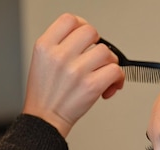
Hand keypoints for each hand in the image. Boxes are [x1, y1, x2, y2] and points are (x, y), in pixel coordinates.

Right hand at [22, 13, 124, 136]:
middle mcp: (59, 55)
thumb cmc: (46, 92)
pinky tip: (109, 86)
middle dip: (98, 45)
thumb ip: (60, 44)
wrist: (45, 119)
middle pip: (91, 32)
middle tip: (96, 58)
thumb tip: (86, 36)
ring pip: (106, 52)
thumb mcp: (42, 60)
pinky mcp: (91, 86)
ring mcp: (76, 70)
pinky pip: (115, 71)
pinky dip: (117, 79)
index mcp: (45, 46)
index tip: (86, 39)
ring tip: (103, 74)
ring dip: (110, 63)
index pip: (70, 20)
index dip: (82, 26)